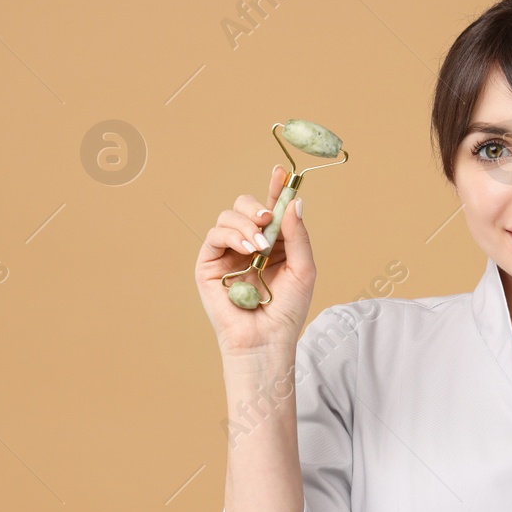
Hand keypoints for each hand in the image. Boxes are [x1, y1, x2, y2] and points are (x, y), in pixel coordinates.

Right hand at [194, 164, 315, 355]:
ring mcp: (227, 253)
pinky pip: (214, 236)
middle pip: (245, 205)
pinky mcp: (209, 264)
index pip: (271, 208)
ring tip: (260, 246)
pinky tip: (247, 249)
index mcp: (273, 243)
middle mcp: (248, 244)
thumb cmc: (287, 311)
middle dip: (257, 206)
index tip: (281, 173)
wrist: (267, 339)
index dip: (275, 188)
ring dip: (246, 224)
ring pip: (228, 216)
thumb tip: (294, 201)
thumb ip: (298, 234)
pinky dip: (231, 235)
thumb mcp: (303, 268)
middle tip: (269, 219)